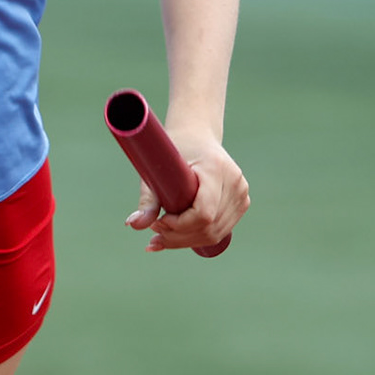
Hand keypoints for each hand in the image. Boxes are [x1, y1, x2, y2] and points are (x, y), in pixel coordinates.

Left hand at [124, 122, 249, 253]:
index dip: (180, 226)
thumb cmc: (174, 148)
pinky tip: (177, 237)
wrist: (197, 133)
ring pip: (216, 234)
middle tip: (154, 235)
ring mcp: (242, 193)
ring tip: (161, 237)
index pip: (203, 213)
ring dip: (187, 240)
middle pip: (210, 227)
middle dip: (179, 237)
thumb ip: (147, 200)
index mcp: (216, 168)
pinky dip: (198, 237)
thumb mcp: (157, 168)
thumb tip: (133, 225)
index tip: (159, 222)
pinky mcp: (242, 202)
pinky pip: (221, 230)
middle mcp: (235, 182)